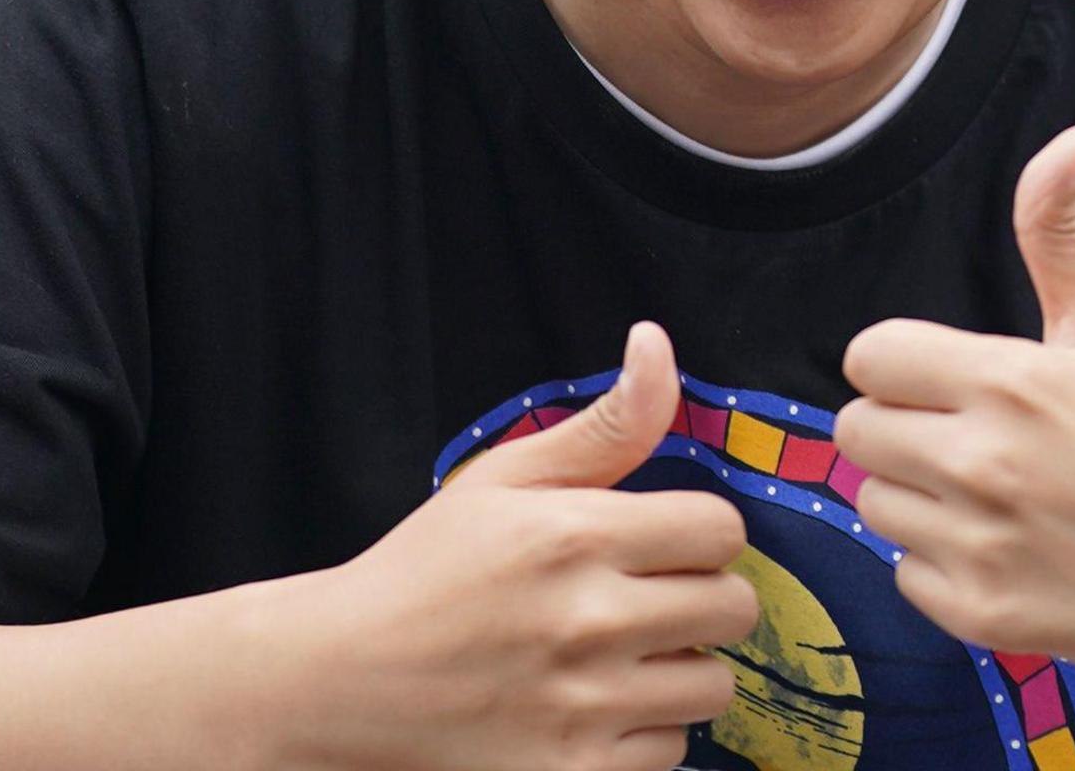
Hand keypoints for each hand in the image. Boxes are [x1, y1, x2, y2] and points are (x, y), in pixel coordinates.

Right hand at [299, 323, 753, 770]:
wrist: (340, 683)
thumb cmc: (426, 571)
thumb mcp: (504, 479)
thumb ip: (603, 424)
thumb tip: (657, 344)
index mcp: (574, 536)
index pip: (721, 529)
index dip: (697, 534)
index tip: (660, 544)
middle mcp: (587, 622)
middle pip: (734, 607)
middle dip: (700, 598)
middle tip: (645, 600)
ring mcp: (581, 707)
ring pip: (713, 685)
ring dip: (678, 669)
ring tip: (620, 656)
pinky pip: (671, 751)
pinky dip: (644, 732)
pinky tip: (595, 709)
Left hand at [837, 129, 1074, 697]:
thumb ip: (1063, 233)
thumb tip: (1073, 136)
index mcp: (1011, 381)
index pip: (871, 356)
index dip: (905, 364)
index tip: (952, 379)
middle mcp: (983, 464)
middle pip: (856, 430)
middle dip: (902, 426)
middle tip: (970, 435)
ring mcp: (978, 546)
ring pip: (873, 502)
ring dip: (918, 495)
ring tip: (994, 495)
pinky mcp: (980, 615)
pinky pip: (905, 572)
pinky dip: (943, 563)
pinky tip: (1008, 548)